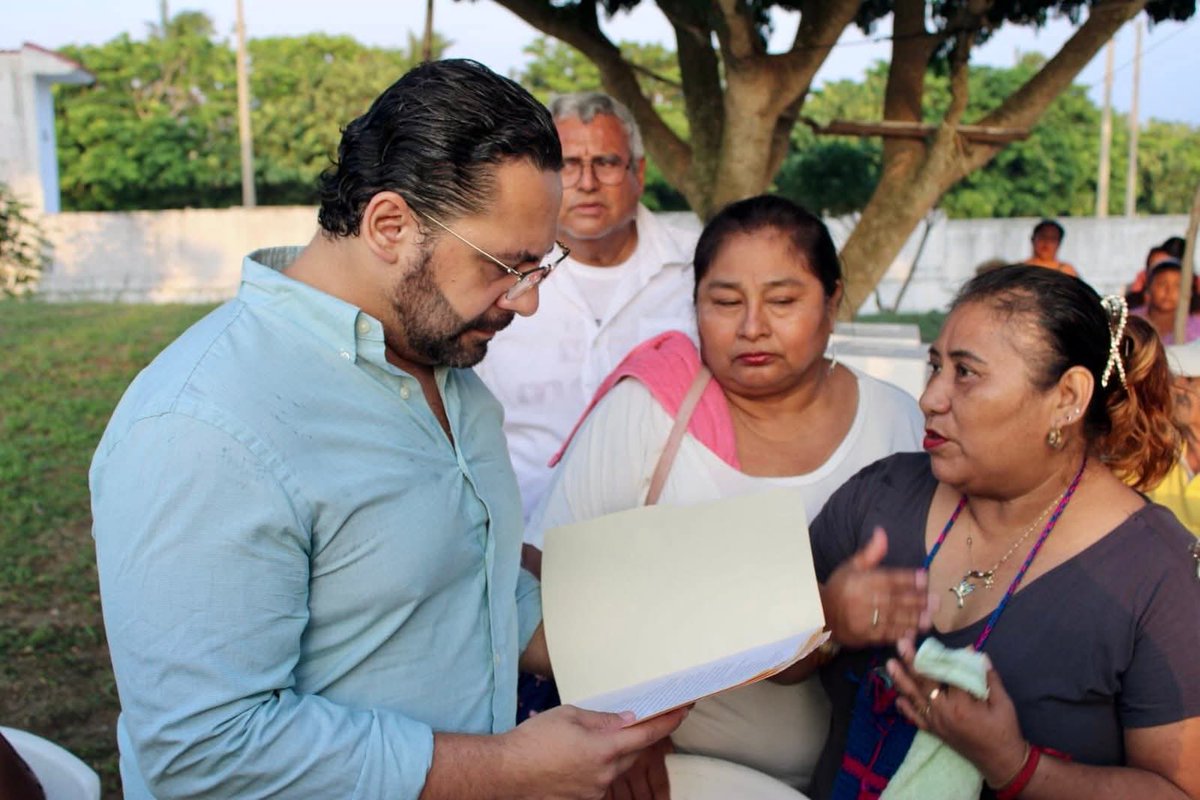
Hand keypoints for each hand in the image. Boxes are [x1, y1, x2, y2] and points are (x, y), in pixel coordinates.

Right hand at [500, 705, 685, 799]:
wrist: (505, 772)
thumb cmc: (533, 740)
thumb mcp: (569, 716)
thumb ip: (602, 719)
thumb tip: (628, 719)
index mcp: (603, 748)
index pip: (646, 734)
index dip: (668, 721)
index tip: (683, 709)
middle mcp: (604, 774)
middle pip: (634, 753)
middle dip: (637, 736)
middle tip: (635, 719)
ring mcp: (594, 790)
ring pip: (617, 767)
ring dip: (614, 752)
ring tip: (590, 740)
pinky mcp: (583, 799)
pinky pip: (601, 779)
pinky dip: (599, 766)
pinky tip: (578, 757)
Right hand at [821, 528, 936, 647]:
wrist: (820, 613)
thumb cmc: (840, 587)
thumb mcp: (852, 566)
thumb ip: (871, 552)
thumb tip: (882, 532)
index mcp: (861, 581)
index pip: (888, 578)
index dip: (908, 578)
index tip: (924, 577)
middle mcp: (864, 600)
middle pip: (895, 600)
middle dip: (917, 601)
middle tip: (936, 601)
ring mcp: (864, 619)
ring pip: (892, 619)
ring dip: (913, 619)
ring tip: (929, 618)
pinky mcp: (864, 636)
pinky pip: (884, 635)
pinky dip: (899, 634)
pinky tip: (913, 632)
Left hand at [887, 636, 1026, 786]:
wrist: (1001, 762)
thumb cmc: (1005, 731)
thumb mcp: (1003, 702)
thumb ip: (989, 678)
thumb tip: (977, 654)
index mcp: (961, 704)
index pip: (947, 674)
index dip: (943, 657)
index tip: (933, 640)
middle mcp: (943, 712)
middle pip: (924, 682)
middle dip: (912, 661)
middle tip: (901, 642)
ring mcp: (936, 723)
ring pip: (915, 698)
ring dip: (901, 680)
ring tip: (890, 664)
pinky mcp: (935, 732)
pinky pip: (916, 719)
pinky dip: (906, 709)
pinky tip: (897, 698)